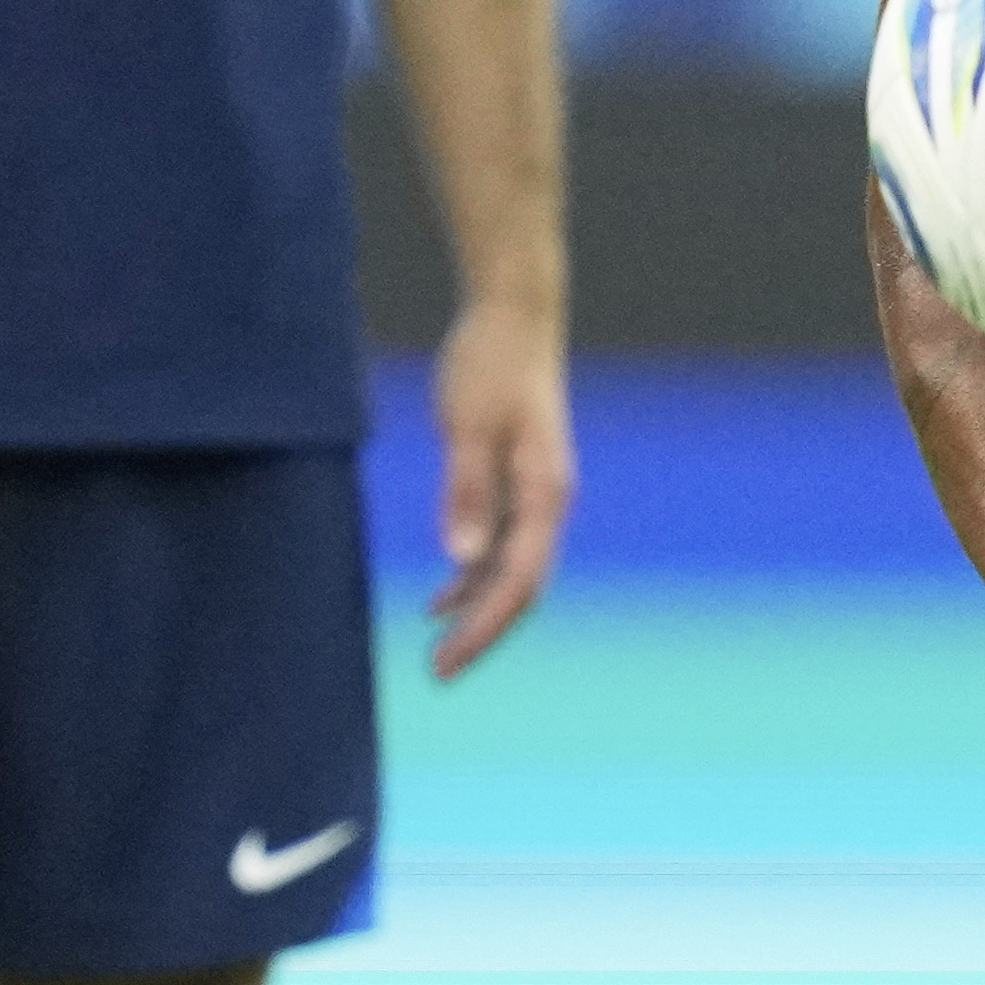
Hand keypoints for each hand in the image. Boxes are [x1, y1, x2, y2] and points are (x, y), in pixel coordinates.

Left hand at [426, 293, 570, 678]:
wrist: (514, 312)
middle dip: (483, 632)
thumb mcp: (470, 423)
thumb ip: (468, 489)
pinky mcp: (516, 479)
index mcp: (544, 493)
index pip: (517, 582)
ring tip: (437, 647)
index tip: (446, 662)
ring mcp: (533, 492)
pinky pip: (499, 544)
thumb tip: (464, 557)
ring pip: (509, 570)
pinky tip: (441, 596)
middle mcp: (547, 501)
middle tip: (439, 672)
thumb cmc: (491, 361)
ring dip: (476, 609)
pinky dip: (473, 575)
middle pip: (520, 587)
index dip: (482, 629)